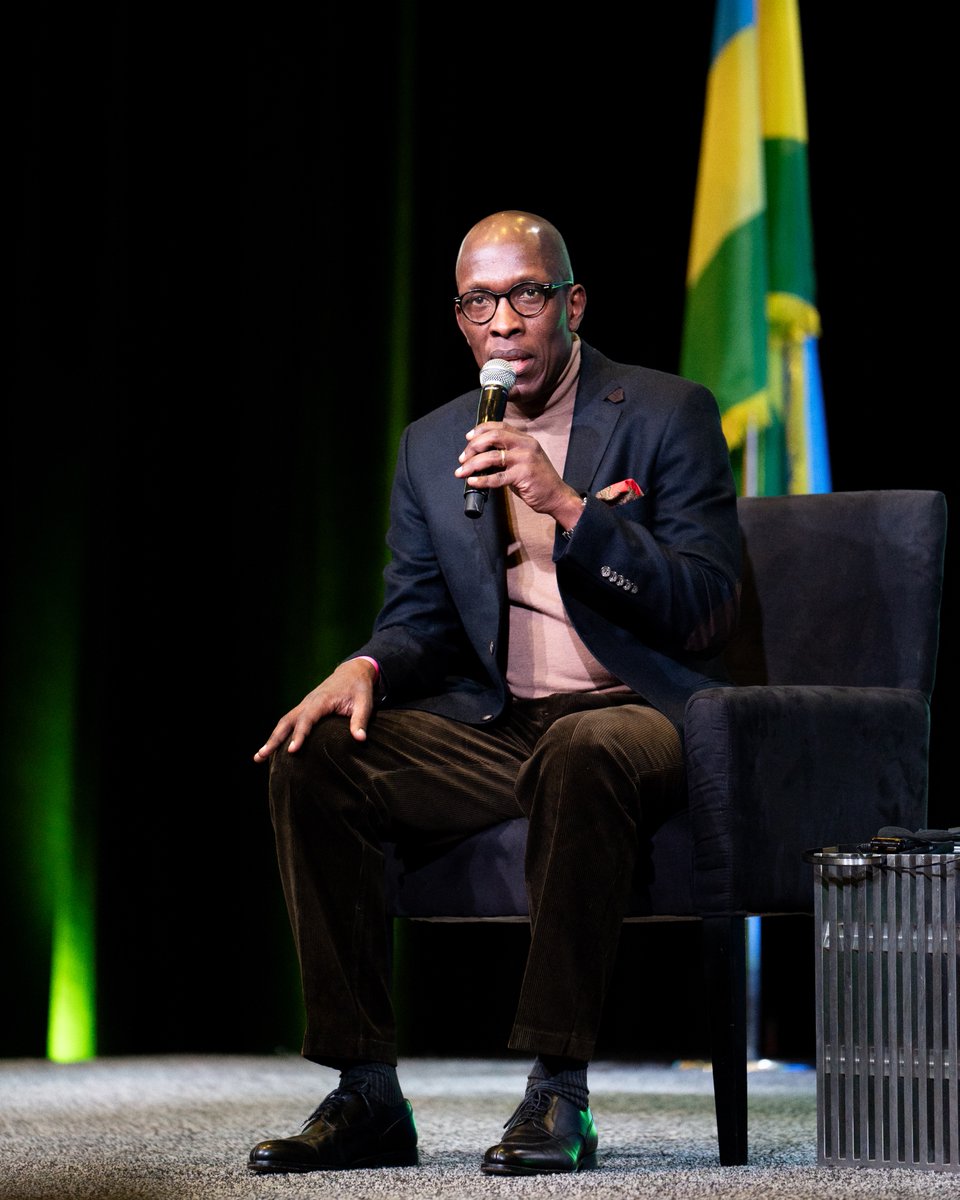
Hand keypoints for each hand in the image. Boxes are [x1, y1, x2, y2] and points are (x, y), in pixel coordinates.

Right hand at [253, 658, 377, 759]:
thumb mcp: (365, 702)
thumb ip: (361, 720)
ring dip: (271, 739)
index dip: (299, 735)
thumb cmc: (359, 688)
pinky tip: (272, 748)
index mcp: (322, 700)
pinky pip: (288, 722)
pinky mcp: (304, 709)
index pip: (307, 719)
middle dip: (274, 739)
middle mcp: (308, 702)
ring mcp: (304, 705)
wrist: (353, 672)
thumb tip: (360, 739)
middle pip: (286, 721)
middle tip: (260, 756)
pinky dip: (278, 734)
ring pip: (283, 722)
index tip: (292, 750)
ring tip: (259, 757)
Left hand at [455, 421, 584, 528]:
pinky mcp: (523, 476)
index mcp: (525, 439)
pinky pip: (497, 477)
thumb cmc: (537, 480)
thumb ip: (506, 454)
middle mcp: (526, 445)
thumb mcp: (523, 460)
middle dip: (473, 446)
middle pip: (493, 437)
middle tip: (463, 458)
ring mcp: (525, 460)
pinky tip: (472, 482)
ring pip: (492, 457)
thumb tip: (480, 456)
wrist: (556, 496)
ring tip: (461, 472)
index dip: (480, 430)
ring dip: (472, 464)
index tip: (468, 438)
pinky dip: (482, 480)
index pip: (499, 426)